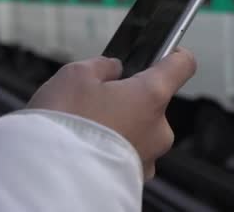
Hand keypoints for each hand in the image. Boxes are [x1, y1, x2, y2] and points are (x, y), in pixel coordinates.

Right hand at [27, 48, 196, 179]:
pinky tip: (88, 150)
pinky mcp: (135, 180)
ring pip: (139, 131)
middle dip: (128, 99)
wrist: (50, 180)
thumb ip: (102, 67)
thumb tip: (114, 70)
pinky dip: (112, 151)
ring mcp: (150, 157)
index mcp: (152, 95)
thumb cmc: (64, 123)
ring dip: (120, 127)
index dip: (173, 55)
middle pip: (152, 102)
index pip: (183, 65)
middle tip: (95, 102)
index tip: (161, 55)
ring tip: (86, 129)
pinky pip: (127, 157)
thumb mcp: (76, 76)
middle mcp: (159, 128)